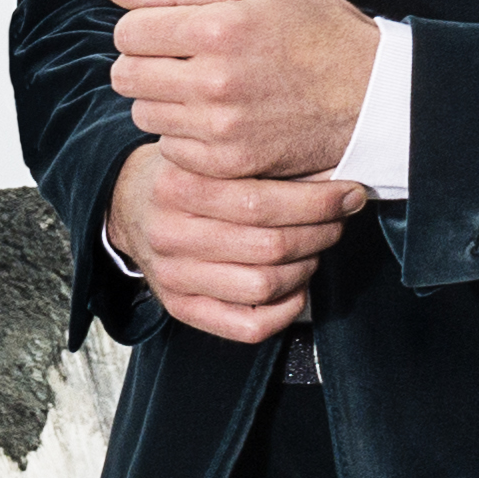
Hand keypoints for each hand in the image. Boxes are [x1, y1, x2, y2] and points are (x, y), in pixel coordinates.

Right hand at [100, 146, 357, 346]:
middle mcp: (171, 233)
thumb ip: (256, 157)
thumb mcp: (210, 151)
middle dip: (320, 232)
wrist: (131, 205)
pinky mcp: (180, 307)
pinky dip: (285, 311)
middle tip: (339, 219)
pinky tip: (296, 287)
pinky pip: (248, 326)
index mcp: (179, 186)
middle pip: (269, 246)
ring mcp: (173, 275)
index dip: (318, 201)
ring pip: (264, 286)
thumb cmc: (187, 174)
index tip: (348, 193)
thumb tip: (333, 166)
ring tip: (316, 247)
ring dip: (306, 267)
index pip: (262, 202)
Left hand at [106, 0, 377, 182]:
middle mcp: (214, 81)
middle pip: (125, 75)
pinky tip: (217, 118)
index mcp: (217, 28)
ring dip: (163, 100)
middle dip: (144, 64)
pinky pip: (171, 149)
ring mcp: (221, 128)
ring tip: (203, 88)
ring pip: (143, 114)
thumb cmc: (317, 30)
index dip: (141, 27)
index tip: (166, 30)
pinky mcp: (230, 163)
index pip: (128, 30)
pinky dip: (184, 134)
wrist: (374, 95)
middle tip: (180, 60)